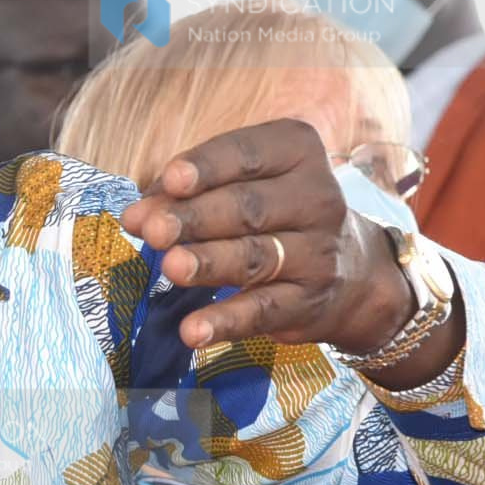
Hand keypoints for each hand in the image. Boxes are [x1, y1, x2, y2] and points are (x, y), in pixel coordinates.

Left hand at [119, 118, 414, 352]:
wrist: (350, 273)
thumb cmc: (270, 213)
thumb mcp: (235, 186)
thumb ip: (181, 195)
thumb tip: (134, 216)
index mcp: (296, 154)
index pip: (248, 154)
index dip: (208, 167)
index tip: (171, 179)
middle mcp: (317, 199)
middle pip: (249, 208)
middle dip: (197, 218)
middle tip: (154, 230)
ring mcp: (317, 253)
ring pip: (256, 257)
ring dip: (210, 262)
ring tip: (170, 267)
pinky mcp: (307, 303)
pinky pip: (262, 311)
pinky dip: (226, 321)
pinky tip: (193, 331)